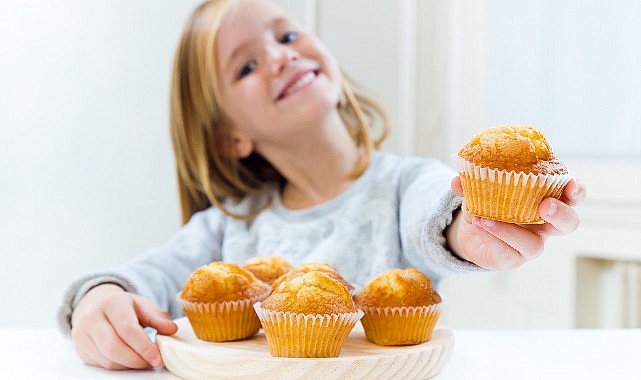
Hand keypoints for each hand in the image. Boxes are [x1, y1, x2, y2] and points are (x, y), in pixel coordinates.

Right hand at [71, 284, 177, 369]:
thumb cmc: (122, 306)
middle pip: (113, 347)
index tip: (157, 358)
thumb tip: (172, 329)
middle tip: (152, 362)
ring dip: (128, 365)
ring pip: (106, 359)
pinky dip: (119, 366)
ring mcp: (83, 334)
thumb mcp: (142, 305)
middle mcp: (93, 318)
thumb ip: (157, 317)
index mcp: (112, 303)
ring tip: (143, 361)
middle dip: (136, 360)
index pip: (127, 329)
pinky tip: (129, 361)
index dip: (144, 347)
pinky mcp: (80, 349)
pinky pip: (101, 364)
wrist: (95, 304)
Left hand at [447, 177, 585, 269]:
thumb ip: (472, 181)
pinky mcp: (512, 259)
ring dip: (510, 231)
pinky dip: (492, 238)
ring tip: (485, 219)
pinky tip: (479, 226)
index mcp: (546, 200)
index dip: (576, 190)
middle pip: (568, 224)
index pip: (572, 195)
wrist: (471, 229)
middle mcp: (544, 225)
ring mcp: (530, 244)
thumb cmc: (488, 202)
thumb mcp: (481, 186)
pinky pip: (507, 253)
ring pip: (534, 245)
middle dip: (560, 214)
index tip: (571, 183)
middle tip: (545, 205)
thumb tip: (457, 181)